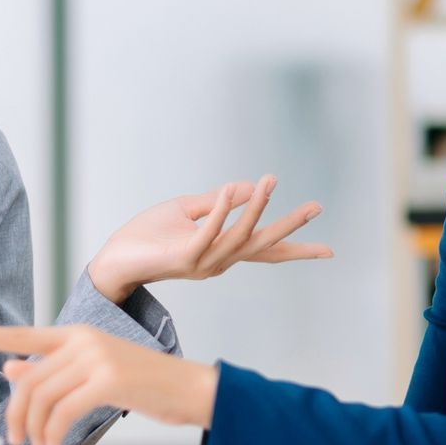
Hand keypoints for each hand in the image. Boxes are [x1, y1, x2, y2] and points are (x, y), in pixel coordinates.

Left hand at [0, 322, 218, 444]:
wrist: (188, 389)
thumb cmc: (142, 383)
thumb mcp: (93, 373)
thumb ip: (53, 371)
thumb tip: (10, 369)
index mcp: (76, 334)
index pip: (24, 334)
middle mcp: (82, 340)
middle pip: (28, 379)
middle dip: (16, 414)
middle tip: (16, 439)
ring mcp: (96, 357)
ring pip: (42, 397)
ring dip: (34, 429)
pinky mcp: (108, 380)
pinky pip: (63, 410)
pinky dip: (52, 433)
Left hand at [86, 174, 331, 303]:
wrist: (115, 259)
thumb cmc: (147, 236)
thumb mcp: (185, 212)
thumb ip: (215, 202)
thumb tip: (247, 186)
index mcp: (223, 251)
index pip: (266, 250)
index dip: (296, 246)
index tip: (330, 250)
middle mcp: (219, 262)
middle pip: (263, 245)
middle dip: (290, 226)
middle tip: (317, 206)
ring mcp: (203, 263)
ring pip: (239, 236)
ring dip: (256, 207)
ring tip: (270, 181)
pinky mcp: (183, 258)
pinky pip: (208, 234)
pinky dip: (222, 212)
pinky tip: (233, 191)